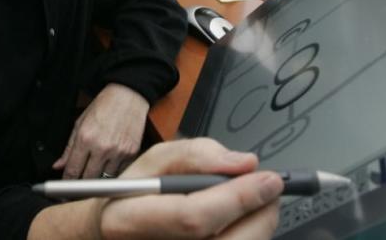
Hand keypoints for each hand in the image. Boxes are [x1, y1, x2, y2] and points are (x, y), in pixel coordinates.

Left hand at [53, 83, 148, 178]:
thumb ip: (68, 147)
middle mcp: (102, 147)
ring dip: (99, 180)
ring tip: (95, 174)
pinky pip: (121, 172)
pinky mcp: (132, 153)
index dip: (67, 183)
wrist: (128, 95)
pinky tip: (110, 166)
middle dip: (81, 185)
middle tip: (78, 185)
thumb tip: (58, 165)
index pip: (72, 170)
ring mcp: (119, 152)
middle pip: (88, 179)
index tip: (65, 187)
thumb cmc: (104, 106)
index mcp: (85, 138)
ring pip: (105, 179)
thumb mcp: (80, 122)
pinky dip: (114, 172)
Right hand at [100, 138, 283, 238]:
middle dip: (260, 214)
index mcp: (131, 220)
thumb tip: (242, 163)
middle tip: (269, 190)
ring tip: (251, 203)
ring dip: (258, 226)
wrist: (117, 231)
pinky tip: (241, 222)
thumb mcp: (152, 162)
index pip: (195, 216)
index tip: (267, 179)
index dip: (238, 197)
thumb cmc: (132, 198)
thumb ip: (194, 155)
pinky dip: (248, 236)